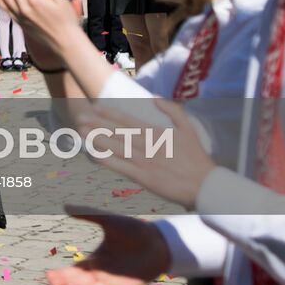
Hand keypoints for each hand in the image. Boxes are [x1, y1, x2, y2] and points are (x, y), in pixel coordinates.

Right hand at [45, 204, 170, 284]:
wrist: (159, 240)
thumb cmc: (135, 230)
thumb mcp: (108, 220)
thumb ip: (87, 214)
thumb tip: (65, 206)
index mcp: (96, 260)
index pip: (74, 271)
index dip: (62, 275)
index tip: (50, 274)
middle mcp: (102, 273)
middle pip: (79, 283)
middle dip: (66, 283)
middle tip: (54, 280)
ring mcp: (113, 282)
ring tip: (69, 284)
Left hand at [79, 100, 215, 208]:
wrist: (204, 186)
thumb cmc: (196, 157)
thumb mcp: (189, 128)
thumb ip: (172, 109)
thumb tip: (154, 97)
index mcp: (158, 133)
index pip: (128, 120)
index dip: (110, 114)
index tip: (96, 107)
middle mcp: (148, 146)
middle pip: (117, 133)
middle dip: (97, 124)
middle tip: (81, 117)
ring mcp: (144, 162)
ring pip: (115, 148)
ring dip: (97, 139)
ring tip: (81, 131)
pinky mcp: (143, 178)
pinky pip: (119, 167)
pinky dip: (105, 160)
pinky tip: (92, 154)